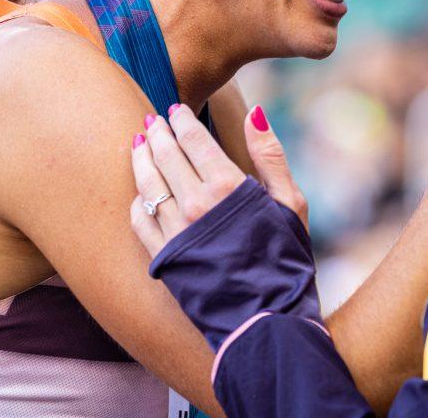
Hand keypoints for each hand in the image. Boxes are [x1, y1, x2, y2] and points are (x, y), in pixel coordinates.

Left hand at [130, 104, 307, 256]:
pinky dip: (137, 199)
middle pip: (165, 155)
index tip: (174, 109)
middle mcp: (195, 205)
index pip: (193, 140)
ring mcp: (174, 232)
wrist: (267, 318)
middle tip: (152, 120)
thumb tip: (254, 112)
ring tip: (139, 144)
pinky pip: (139, 220)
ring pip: (146, 183)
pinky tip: (140, 191)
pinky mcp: (162, 257)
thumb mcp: (290, 202)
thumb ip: (269, 155)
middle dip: (157, 133)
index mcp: (227, 187)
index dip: (181, 120)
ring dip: (140, 158)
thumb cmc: (285, 258)